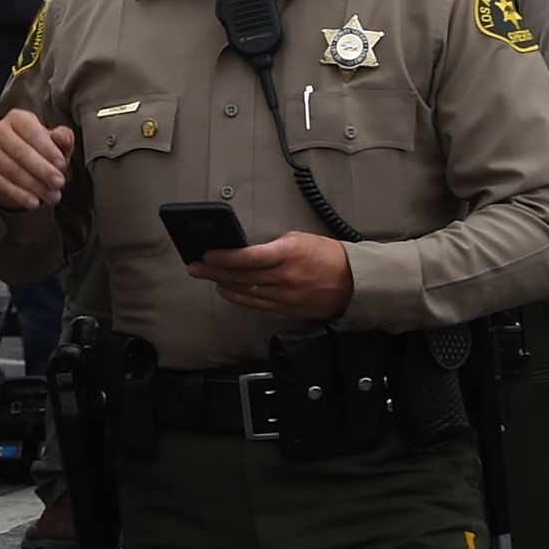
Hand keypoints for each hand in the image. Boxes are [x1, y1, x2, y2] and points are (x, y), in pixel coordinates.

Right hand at [0, 110, 73, 211]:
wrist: (21, 170)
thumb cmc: (41, 152)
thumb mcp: (58, 145)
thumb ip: (64, 139)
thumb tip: (61, 135)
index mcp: (18, 118)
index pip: (31, 130)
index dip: (47, 149)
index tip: (61, 164)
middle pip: (19, 150)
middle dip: (42, 169)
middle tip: (59, 182)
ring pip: (10, 169)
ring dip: (33, 185)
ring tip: (52, 195)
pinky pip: (0, 184)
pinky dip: (19, 194)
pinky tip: (34, 201)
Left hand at [189, 231, 354, 320]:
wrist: (353, 282)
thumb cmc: (326, 255)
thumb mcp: (298, 239)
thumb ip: (272, 246)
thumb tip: (245, 250)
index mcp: (287, 254)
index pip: (248, 257)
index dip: (224, 257)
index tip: (207, 254)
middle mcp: (285, 277)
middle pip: (242, 276)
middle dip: (214, 271)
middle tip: (194, 266)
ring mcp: (286, 296)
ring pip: (246, 292)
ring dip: (223, 284)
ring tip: (205, 277)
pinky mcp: (288, 309)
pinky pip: (258, 305)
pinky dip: (239, 298)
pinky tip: (226, 290)